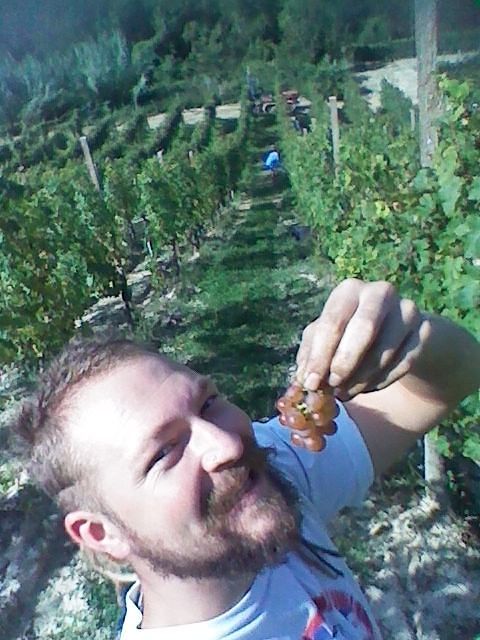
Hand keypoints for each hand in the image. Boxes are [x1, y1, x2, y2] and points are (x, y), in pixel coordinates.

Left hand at [295, 279, 425, 400]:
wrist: (398, 333)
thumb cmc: (350, 334)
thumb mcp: (327, 339)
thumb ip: (312, 356)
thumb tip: (303, 380)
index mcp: (348, 290)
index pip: (332, 323)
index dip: (320, 356)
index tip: (311, 384)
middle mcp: (379, 293)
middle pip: (364, 329)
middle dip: (345, 363)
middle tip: (334, 387)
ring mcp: (407, 310)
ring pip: (385, 351)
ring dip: (362, 379)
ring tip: (346, 392)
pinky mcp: (424, 331)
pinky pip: (403, 363)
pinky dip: (382, 381)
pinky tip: (367, 388)